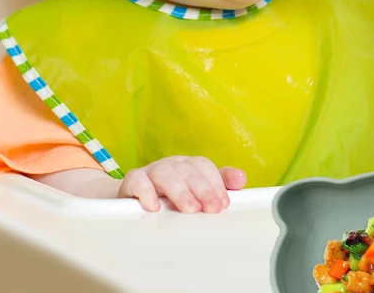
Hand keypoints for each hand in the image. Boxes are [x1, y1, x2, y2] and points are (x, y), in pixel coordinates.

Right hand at [117, 155, 246, 212]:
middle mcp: (171, 164)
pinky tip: (154, 207)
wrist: (133, 198)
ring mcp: (151, 171)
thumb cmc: (169, 196)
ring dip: (180, 191)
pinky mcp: (132, 180)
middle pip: (188, 170)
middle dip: (203, 189)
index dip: (215, 182)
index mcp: (187, 165)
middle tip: (212, 209)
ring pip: (166, 173)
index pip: (204, 166)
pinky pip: (138, 181)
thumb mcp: (195, 191)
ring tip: (190, 209)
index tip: (223, 203)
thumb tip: (241, 179)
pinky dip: (146, 192)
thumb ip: (219, 185)